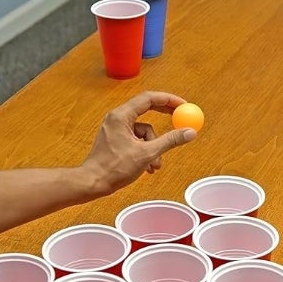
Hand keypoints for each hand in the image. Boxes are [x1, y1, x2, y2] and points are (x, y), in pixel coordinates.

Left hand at [81, 90, 196, 194]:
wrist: (92, 183)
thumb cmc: (113, 168)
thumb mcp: (147, 154)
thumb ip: (170, 141)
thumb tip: (189, 131)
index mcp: (121, 116)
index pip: (149, 98)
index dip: (169, 100)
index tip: (183, 105)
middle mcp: (117, 118)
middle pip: (146, 109)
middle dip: (165, 117)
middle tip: (181, 118)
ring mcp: (116, 128)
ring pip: (143, 131)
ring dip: (154, 146)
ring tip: (155, 164)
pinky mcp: (116, 139)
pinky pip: (136, 139)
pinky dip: (145, 150)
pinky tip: (147, 166)